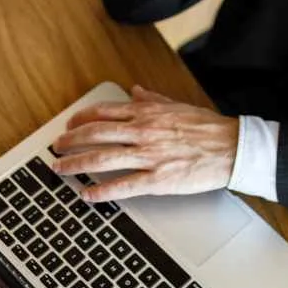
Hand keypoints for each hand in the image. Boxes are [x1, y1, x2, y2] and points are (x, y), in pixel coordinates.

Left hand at [50, 85, 238, 201]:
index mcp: (147, 113)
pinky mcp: (158, 179)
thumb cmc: (207, 128)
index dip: (80, 119)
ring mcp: (149, 155)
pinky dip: (101, 190)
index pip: (103, 112)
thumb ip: (152, 99)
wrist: (232, 147)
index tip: (69, 125)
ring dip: (76, 163)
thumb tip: (134, 92)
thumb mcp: (177, 106)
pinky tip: (87, 195)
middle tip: (55, 149)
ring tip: (59, 169)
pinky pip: (123, 185)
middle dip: (70, 141)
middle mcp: (143, 131)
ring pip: (101, 158)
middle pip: (94, 134)